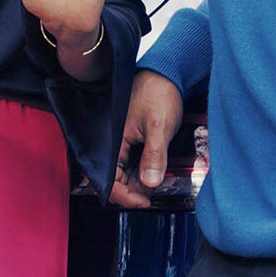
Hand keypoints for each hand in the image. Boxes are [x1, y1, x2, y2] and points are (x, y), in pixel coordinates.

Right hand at [111, 70, 182, 208]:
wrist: (166, 74)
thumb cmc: (159, 93)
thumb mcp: (158, 127)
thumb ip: (154, 156)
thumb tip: (150, 183)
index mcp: (113, 140)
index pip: (109, 179)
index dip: (125, 195)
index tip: (144, 202)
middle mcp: (113, 142)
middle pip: (114, 178)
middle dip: (131, 192)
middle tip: (151, 196)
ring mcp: (121, 141)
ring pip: (123, 172)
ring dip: (137, 183)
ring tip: (154, 186)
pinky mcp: (130, 139)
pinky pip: (130, 162)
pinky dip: (140, 172)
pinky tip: (153, 174)